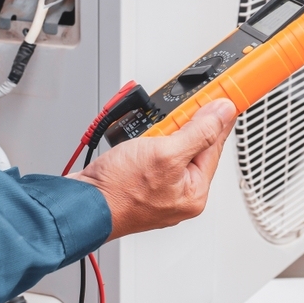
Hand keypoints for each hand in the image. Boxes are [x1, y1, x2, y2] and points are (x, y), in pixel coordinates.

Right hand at [68, 99, 237, 240]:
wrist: (81, 205)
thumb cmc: (118, 190)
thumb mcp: (165, 153)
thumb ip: (199, 132)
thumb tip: (222, 114)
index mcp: (194, 192)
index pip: (215, 145)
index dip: (217, 117)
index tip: (222, 97)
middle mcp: (180, 194)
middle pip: (194, 146)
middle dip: (182, 126)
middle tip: (171, 116)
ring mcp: (160, 190)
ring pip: (171, 148)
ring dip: (161, 133)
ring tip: (147, 134)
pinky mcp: (141, 184)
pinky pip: (153, 156)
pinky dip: (147, 143)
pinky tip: (138, 141)